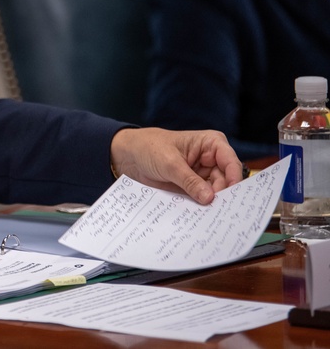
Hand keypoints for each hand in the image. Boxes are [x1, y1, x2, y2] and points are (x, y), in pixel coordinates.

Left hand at [109, 127, 243, 203]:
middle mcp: (211, 160)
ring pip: (215, 192)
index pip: (230, 162)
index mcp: (211, 144)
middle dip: (222, 196)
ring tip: (208, 216)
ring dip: (211, 204)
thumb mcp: (169, 163)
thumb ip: (190, 181)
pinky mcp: (192, 187)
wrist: (127, 155)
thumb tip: (209, 198)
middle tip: (219, 211)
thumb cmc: (148, 147)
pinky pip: (201, 199)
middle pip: (226, 181)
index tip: (231, 196)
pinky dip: (200, 207)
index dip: (234, 179)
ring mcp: (202, 175)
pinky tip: (199, 216)